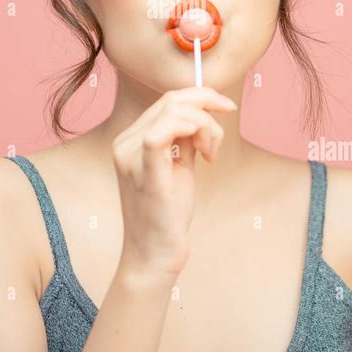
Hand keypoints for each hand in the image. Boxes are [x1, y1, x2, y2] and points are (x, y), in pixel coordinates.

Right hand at [112, 87, 236, 279]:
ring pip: (173, 111)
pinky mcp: (144, 173)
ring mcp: (130, 157)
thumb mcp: (179, 166)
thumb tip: (202, 114)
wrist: (155, 254)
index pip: (167, 100)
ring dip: (204, 126)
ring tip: (209, 154)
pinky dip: (190, 130)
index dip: (201, 96)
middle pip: (171, 100)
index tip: (226, 107)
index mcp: (130, 139)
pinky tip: (203, 150)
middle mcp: (124, 143)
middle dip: (207, 108)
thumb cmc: (167, 214)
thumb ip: (184, 139)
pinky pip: (160, 134)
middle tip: (217, 141)